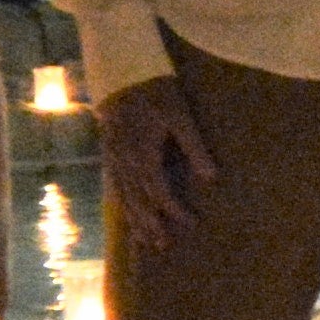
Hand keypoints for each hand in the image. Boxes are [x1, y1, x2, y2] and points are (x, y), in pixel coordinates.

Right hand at [104, 75, 218, 254]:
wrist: (121, 73)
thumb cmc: (155, 91)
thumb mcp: (181, 115)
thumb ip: (195, 147)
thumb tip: (210, 178)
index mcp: (143, 155)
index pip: (159, 192)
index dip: (174, 211)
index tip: (191, 223)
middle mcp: (125, 162)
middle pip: (138, 201)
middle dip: (150, 224)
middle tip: (162, 246)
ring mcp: (113, 159)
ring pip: (123, 197)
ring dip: (134, 219)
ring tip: (144, 240)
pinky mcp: (109, 154)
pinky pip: (113, 186)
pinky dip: (120, 203)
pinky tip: (126, 213)